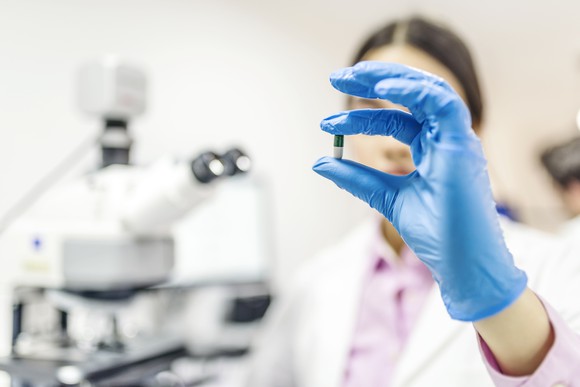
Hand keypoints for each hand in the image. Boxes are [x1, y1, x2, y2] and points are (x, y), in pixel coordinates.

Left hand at [313, 61, 526, 320]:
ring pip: (428, 90)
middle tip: (337, 77)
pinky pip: (442, 103)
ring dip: (390, 78)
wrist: (462, 264)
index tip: (327, 124)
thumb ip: (357, 179)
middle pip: (411, 96)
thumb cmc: (436, 234)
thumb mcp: (386, 198)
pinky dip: (414, 90)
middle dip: (374, 82)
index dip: (361, 117)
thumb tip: (320, 163)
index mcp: (432, 149)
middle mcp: (445, 139)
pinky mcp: (463, 145)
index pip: (395, 119)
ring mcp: (456, 140)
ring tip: (353, 76)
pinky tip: (382, 89)